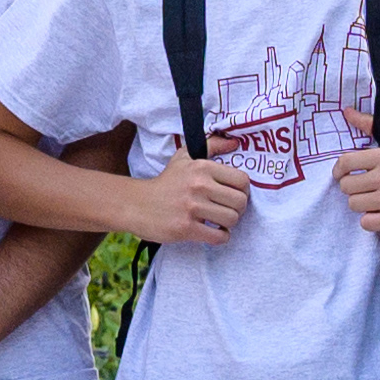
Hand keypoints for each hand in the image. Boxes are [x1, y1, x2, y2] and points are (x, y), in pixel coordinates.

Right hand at [127, 147, 250, 244]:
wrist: (137, 204)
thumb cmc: (165, 182)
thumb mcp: (185, 157)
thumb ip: (211, 145)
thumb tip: (234, 143)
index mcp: (202, 167)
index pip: (242, 180)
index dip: (242, 190)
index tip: (234, 194)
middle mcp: (199, 186)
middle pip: (240, 202)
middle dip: (238, 208)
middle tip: (227, 209)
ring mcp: (192, 208)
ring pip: (232, 220)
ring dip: (229, 224)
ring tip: (218, 221)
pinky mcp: (186, 228)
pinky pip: (218, 237)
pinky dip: (220, 237)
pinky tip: (213, 232)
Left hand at [332, 112, 379, 234]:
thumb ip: (369, 125)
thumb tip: (347, 111)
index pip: (345, 162)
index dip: (339, 170)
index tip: (342, 173)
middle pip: (346, 186)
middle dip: (353, 187)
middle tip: (364, 187)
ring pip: (354, 204)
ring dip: (361, 203)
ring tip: (373, 199)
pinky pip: (365, 222)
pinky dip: (370, 219)